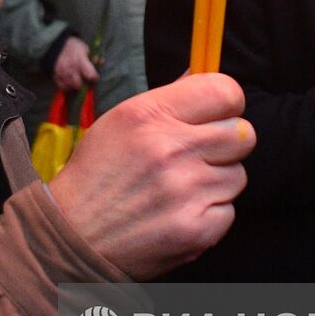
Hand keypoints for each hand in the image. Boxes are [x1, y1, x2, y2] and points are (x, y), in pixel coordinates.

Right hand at [49, 73, 252, 279]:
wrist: (73, 237)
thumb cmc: (97, 176)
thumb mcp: (120, 122)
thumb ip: (168, 100)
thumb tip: (205, 78)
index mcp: (150, 115)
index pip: (226, 92)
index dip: (227, 103)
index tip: (218, 114)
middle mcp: (171, 149)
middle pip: (242, 134)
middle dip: (224, 145)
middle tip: (197, 156)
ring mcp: (186, 191)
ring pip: (237, 175)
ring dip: (216, 181)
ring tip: (180, 189)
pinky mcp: (197, 229)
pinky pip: (229, 211)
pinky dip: (210, 214)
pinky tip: (179, 213)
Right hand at [52, 36, 99, 90]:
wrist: (58, 44)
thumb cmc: (75, 47)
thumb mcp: (85, 49)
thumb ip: (93, 57)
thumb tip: (101, 62)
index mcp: (80, 60)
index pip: (90, 75)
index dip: (94, 78)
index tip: (94, 76)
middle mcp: (70, 68)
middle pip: (79, 84)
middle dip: (84, 84)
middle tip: (85, 80)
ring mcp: (62, 72)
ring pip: (71, 87)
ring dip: (76, 86)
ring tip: (78, 80)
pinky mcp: (56, 75)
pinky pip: (62, 86)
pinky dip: (67, 87)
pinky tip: (70, 82)